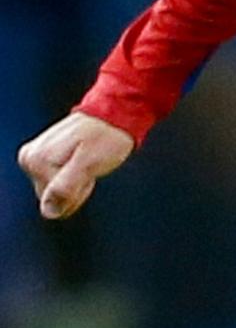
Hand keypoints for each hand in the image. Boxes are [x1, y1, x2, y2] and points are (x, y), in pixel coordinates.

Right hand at [17, 112, 135, 219]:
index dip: (78, 192)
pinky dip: (75, 176)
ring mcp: (35, 157)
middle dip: (77, 188)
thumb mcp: (88, 165)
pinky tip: (83, 161)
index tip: (88, 171)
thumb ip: (66, 187)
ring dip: (77, 182)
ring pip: (56, 191)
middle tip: (90, 166)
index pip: (53, 202)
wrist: (114, 116)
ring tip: (87, 161)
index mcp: (36, 161)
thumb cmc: (106, 138)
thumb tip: (48, 211)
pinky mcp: (44, 157)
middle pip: (52, 197)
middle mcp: (29, 159)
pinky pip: (59, 181)